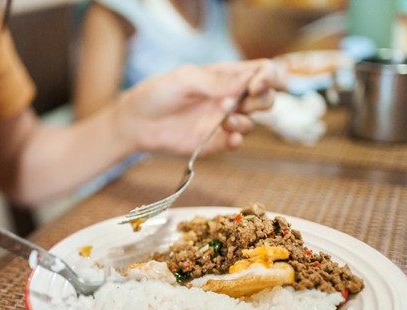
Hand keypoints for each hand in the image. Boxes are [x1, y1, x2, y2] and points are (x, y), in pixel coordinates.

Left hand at [116, 59, 284, 153]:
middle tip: (242, 102)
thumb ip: (215, 81)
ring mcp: (223, 120)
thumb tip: (245, 83)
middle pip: (266, 97)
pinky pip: (237, 142)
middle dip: (263, 99)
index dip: (270, 76)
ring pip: (254, 121)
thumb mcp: (184, 79)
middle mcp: (229, 97)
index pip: (262, 70)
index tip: (257, 84)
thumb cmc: (157, 93)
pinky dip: (238, 140)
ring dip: (245, 121)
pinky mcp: (214, 141)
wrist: (136, 123)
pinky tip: (229, 137)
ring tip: (225, 121)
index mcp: (225, 75)